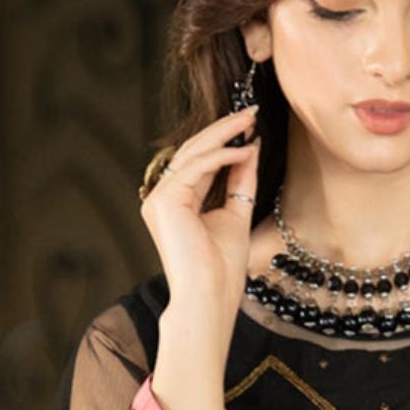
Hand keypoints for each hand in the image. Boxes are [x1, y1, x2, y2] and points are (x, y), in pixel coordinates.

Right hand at [139, 103, 261, 366]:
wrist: (210, 298)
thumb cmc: (221, 269)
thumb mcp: (237, 214)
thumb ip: (240, 182)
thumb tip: (250, 147)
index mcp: (175, 203)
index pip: (198, 162)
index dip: (223, 141)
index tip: (250, 125)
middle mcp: (161, 198)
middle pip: (192, 151)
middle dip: (223, 129)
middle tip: (250, 112)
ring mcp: (159, 199)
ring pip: (192, 153)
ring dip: (224, 136)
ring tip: (251, 122)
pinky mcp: (166, 201)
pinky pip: (196, 167)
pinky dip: (223, 156)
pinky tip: (246, 150)